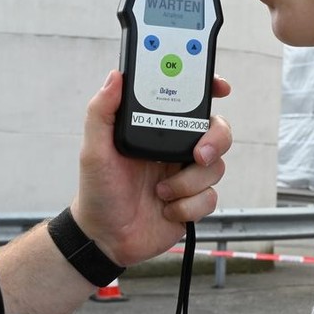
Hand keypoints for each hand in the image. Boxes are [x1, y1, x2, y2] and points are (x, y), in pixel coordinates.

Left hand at [70, 70, 231, 266]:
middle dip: (215, 140)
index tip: (220, 87)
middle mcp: (175, 148)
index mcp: (155, 130)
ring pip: (215, 167)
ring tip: (160, 192)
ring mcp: (186, 175)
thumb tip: (115, 76)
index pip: (187, 101)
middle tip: (198, 154)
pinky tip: (165, 209)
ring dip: (188, 182)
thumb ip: (101, 112)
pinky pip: (211, 198)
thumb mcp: (93, 150)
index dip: (209, 89)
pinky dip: (187, 205)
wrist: (105, 237)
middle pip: (217, 131)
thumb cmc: (97, 191)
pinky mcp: (193, 201)